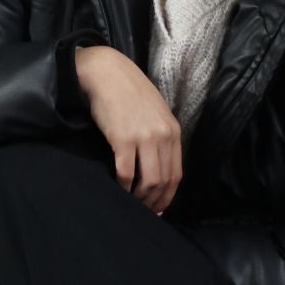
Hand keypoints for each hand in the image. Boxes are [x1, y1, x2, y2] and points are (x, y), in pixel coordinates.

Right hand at [75, 45, 182, 213]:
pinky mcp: (122, 139)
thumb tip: (157, 166)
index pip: (177, 173)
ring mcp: (144, 138)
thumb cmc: (128, 92)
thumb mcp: (155, 112)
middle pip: (164, 181)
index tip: (159, 207)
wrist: (107, 73)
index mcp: (173, 131)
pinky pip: (126, 172)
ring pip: (148, 181)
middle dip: (154, 201)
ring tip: (132, 202)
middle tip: (144, 210)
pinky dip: (124, 186)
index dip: (168, 195)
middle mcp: (162, 136)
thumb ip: (160, 137)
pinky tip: (119, 188)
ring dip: (140, 197)